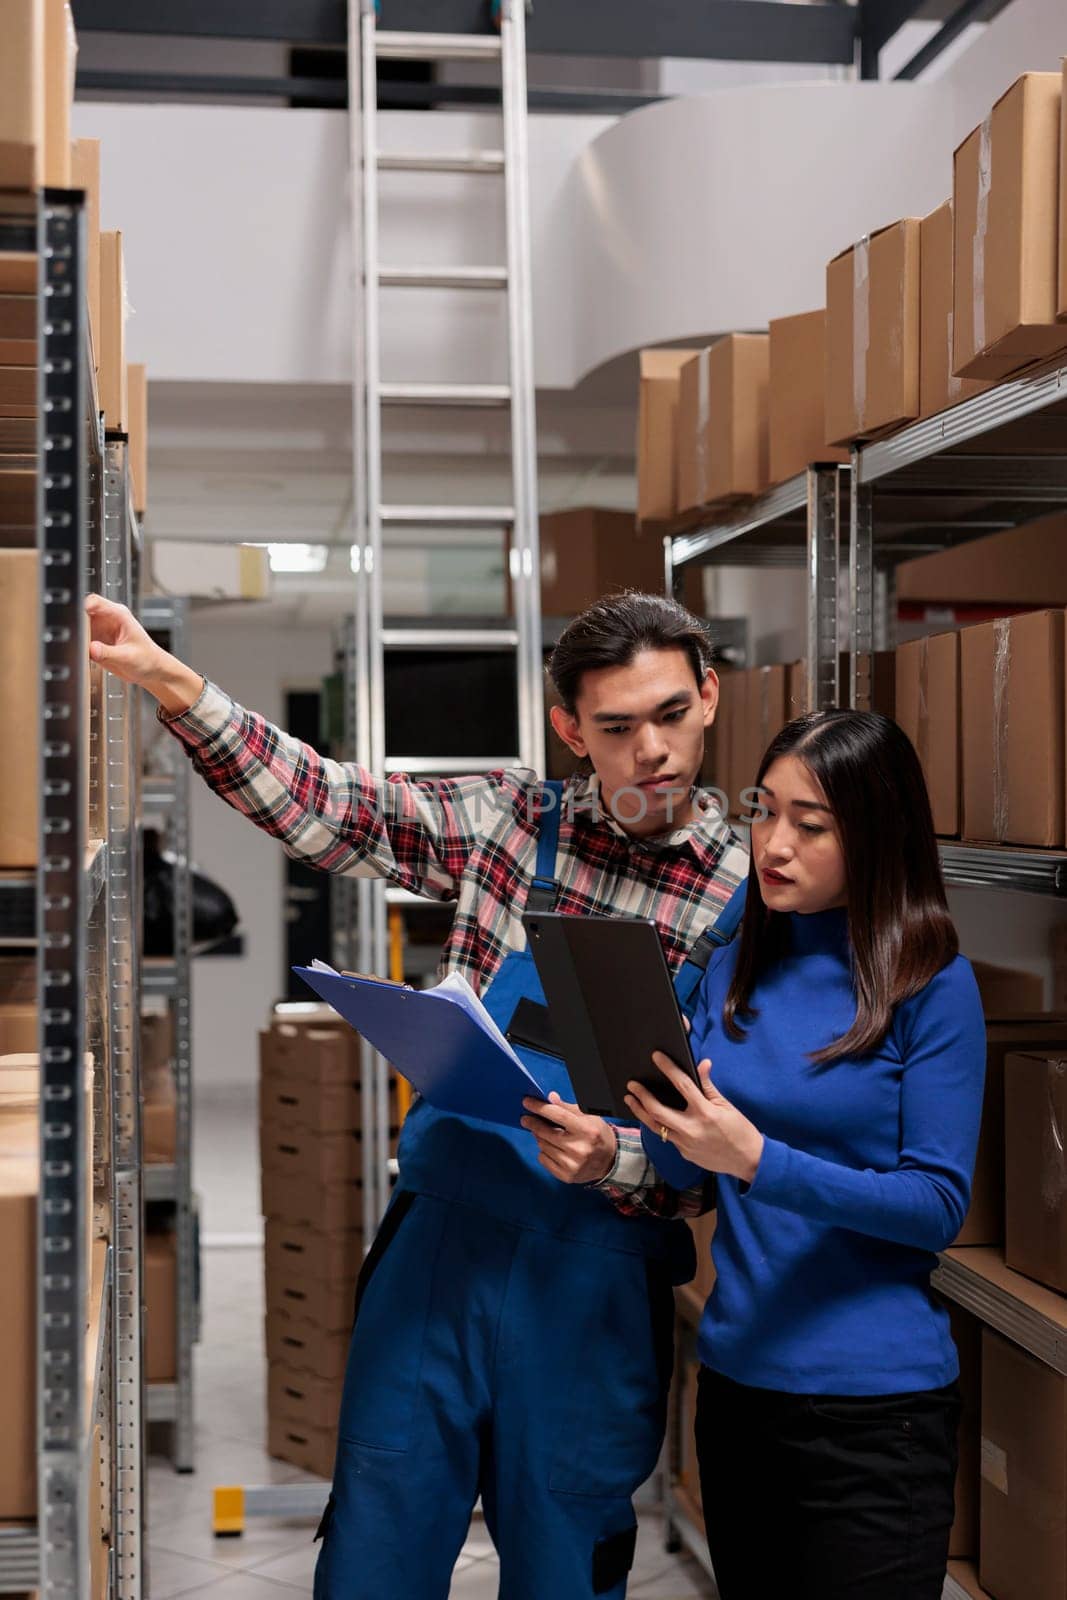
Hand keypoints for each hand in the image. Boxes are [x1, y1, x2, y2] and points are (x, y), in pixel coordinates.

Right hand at [85, 594, 203, 713]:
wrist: (152, 671)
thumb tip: (91, 648)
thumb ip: (108, 652)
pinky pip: (80, 642)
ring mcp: (99, 631)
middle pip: (82, 613)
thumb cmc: (148, 658)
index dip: (82, 606)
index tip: (75, 618)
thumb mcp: (128, 656)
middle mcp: (106, 620)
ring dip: (76, 638)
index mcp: (118, 614)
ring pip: (78, 628)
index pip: (95, 601)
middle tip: (76, 638)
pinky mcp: (95, 643)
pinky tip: (82, 655)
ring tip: (80, 649)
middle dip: (75, 623)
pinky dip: (78, 648)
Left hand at [520, 1093, 616, 1184]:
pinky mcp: (567, 1176)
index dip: (540, 1108)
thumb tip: (550, 1098)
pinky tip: (551, 1148)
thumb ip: (568, 1108)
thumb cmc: (598, 1135)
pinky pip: (544, 1160)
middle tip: (525, 1119)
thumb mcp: (589, 1117)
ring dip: (540, 1137)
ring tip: (543, 1133)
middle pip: (546, 1133)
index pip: (559, 1115)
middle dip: (533, 1123)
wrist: (611, 1161)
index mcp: (587, 1131)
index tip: (527, 1102)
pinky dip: (544, 1152)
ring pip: (543, 1146)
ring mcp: (572, 1164)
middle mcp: (579, 1149)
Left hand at [625, 1056, 763, 1183]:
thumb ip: (708, 1086)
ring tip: (630, 1100)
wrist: (748, 1160)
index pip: (682, 1085)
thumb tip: (702, 1064)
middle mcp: (692, 1129)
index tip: (656, 1057)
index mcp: (705, 1112)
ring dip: (640, 1112)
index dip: (668, 1068)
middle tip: (632, 1085)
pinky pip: (668, 1137)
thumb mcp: (726, 1105)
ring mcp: (686, 1144)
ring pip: (655, 1127)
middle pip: (658, 1110)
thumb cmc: (740, 1130)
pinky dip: (659, 1126)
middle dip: (642, 1096)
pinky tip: (652, 1117)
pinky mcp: (684, 1154)